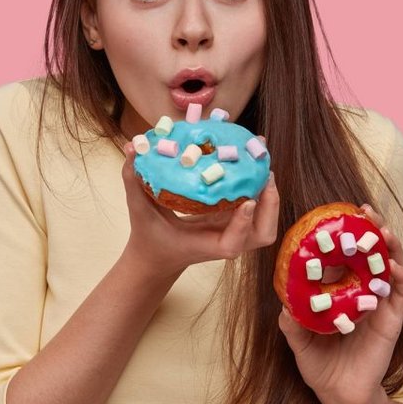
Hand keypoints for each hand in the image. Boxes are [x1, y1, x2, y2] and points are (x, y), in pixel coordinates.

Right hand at [121, 141, 279, 278]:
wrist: (156, 256)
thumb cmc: (150, 236)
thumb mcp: (139, 209)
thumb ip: (133, 181)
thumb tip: (131, 147)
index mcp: (208, 246)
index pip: (233, 242)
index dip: (243, 224)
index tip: (246, 201)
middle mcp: (227, 241)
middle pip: (262, 232)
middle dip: (270, 205)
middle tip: (264, 172)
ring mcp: (234, 233)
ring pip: (265, 222)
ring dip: (270, 197)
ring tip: (263, 164)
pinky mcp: (234, 222)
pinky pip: (256, 207)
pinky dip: (260, 188)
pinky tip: (253, 163)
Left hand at [277, 204, 402, 403]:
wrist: (340, 396)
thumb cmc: (320, 365)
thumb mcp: (298, 342)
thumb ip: (291, 323)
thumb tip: (283, 305)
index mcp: (341, 293)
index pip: (345, 256)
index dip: (344, 234)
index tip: (337, 213)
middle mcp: (362, 293)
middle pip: (371, 254)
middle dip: (371, 229)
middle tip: (365, 211)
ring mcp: (379, 305)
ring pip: (389, 267)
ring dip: (389, 247)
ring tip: (383, 230)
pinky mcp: (391, 322)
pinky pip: (399, 295)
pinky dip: (399, 278)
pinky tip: (394, 267)